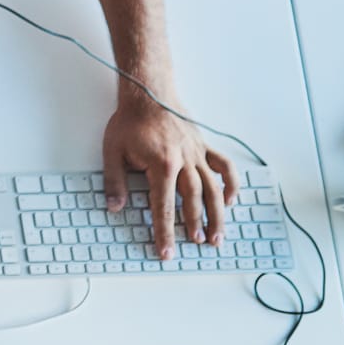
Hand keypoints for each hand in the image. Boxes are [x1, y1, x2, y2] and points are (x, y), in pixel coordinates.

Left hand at [103, 94, 237, 259]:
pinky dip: (231, 184)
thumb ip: (115, 181)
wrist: (148, 92)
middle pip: (193, 201)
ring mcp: (197, 153)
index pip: (163, 207)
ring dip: (217, 214)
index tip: (167, 252)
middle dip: (195, 226)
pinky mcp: (204, 146)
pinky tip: (230, 200)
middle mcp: (184, 162)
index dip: (165, 232)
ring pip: (213, 189)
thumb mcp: (112, 151)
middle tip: (197, 245)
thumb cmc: (130, 121)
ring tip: (217, 235)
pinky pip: (224, 166)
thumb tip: (114, 207)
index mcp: (162, 165)